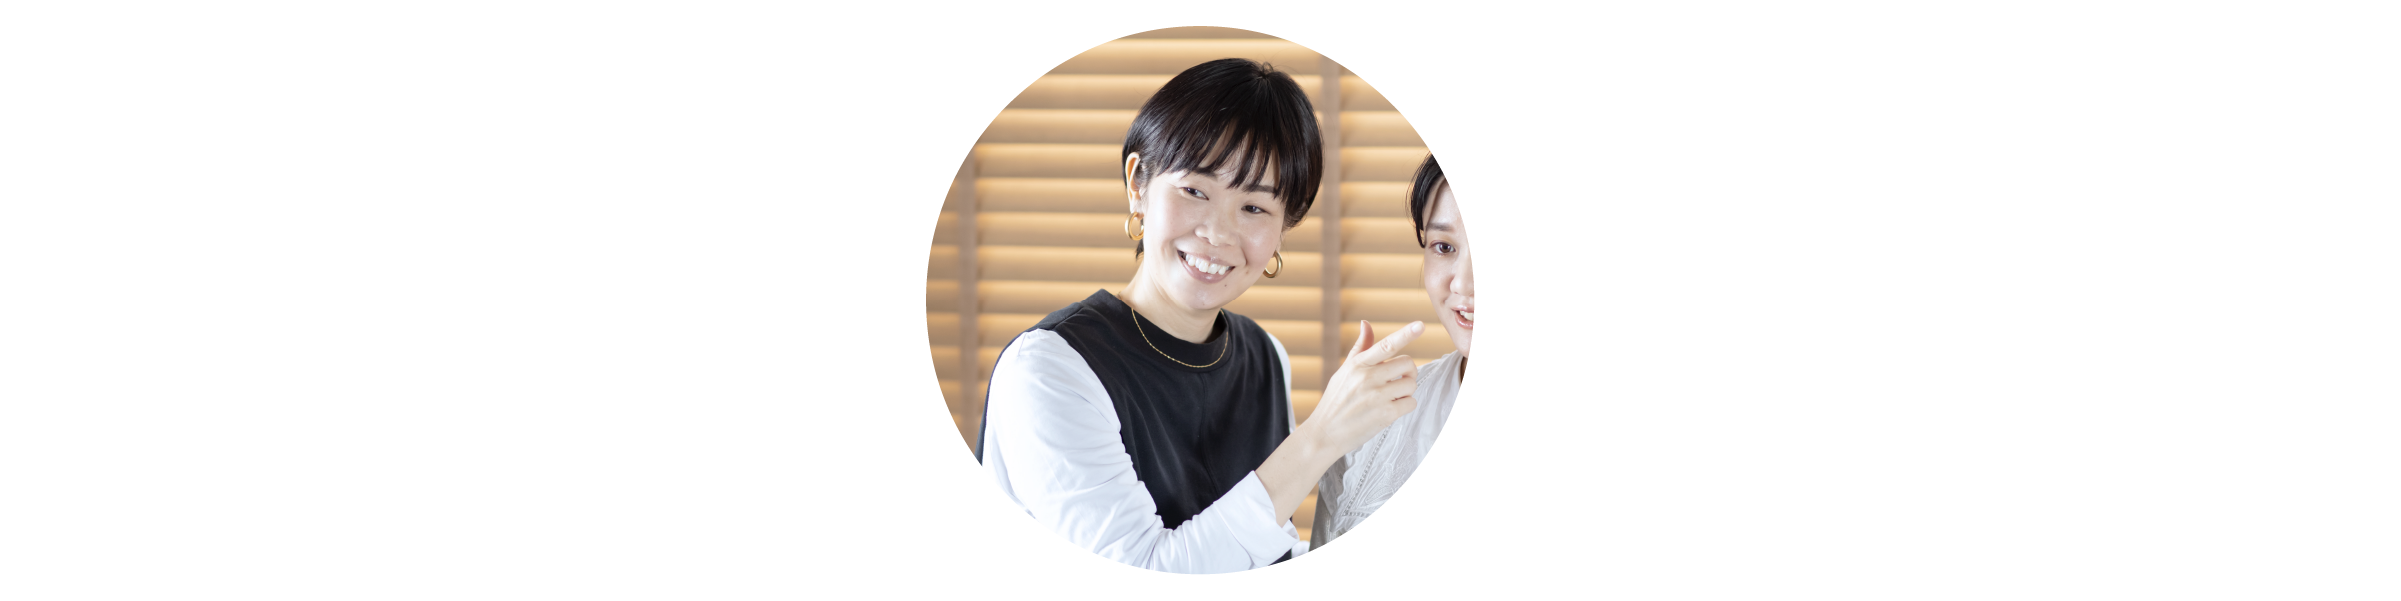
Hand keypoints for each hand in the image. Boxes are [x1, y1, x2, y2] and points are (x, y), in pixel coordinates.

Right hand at [1301, 320, 1424, 454]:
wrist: (1325, 433)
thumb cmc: (1336, 400)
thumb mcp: (1344, 371)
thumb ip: (1360, 348)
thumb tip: (1366, 323)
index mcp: (1358, 364)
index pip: (1386, 345)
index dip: (1406, 334)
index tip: (1420, 325)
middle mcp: (1368, 378)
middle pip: (1408, 364)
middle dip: (1409, 371)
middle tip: (1400, 378)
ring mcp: (1377, 397)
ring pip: (1412, 384)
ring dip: (1407, 390)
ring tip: (1391, 396)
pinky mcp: (1385, 415)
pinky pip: (1411, 403)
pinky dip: (1405, 406)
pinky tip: (1390, 409)